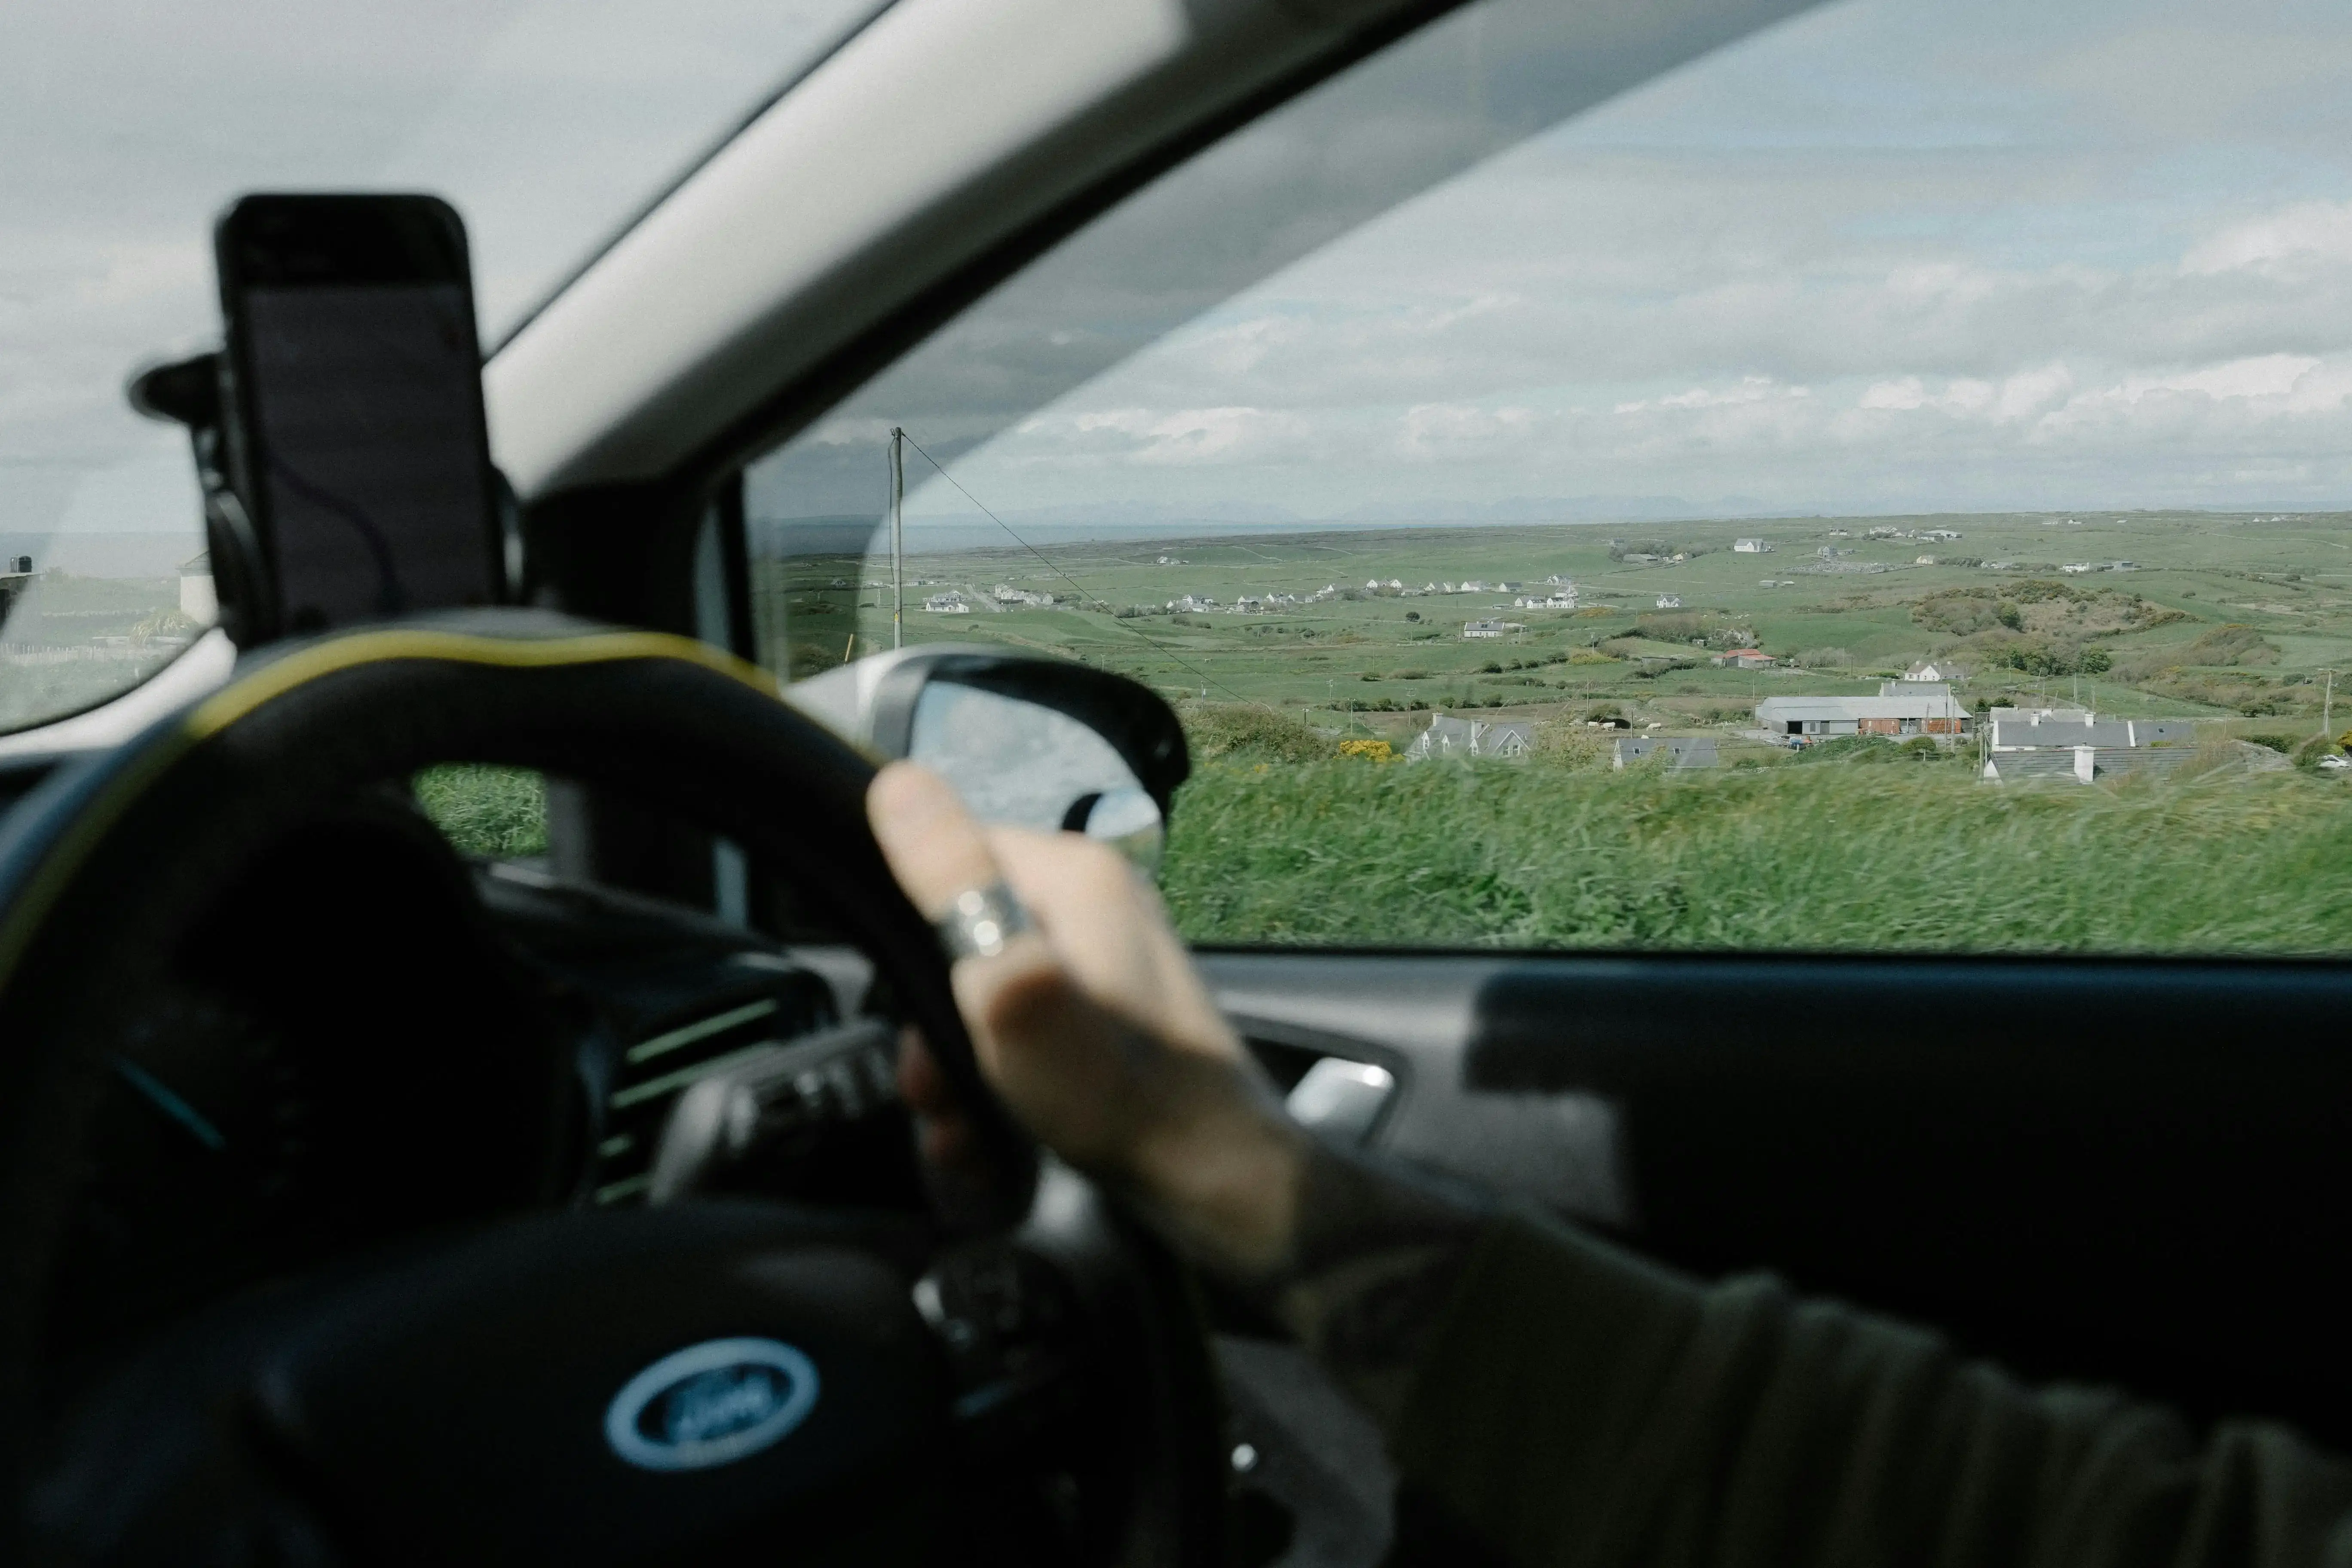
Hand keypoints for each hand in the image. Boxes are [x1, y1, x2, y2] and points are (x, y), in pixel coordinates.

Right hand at [867, 762, 1307, 1277]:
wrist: (1214, 1179)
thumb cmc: (1115, 1090)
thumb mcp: (1013, 984)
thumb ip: (955, 884)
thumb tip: (898, 783)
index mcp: (1076, 874)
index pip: (952, 857)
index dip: (912, 932)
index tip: (911, 1009)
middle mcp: (1096, 903)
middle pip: (965, 938)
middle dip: (935, 1026)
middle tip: (936, 1094)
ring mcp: (1107, 960)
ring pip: (988, 997)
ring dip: (957, 1068)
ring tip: (961, 1132)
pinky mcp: (1110, 1014)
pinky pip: (1025, 1030)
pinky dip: (998, 1082)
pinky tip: (989, 1139)